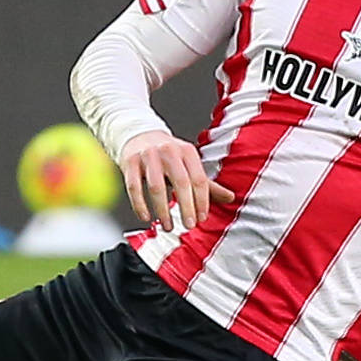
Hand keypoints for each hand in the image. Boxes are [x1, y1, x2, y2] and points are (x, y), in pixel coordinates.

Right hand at [117, 130, 233, 231]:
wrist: (139, 134)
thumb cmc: (168, 154)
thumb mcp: (188, 163)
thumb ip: (206, 183)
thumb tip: (231, 198)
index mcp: (187, 151)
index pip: (199, 179)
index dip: (202, 201)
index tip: (202, 218)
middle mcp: (169, 151)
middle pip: (180, 183)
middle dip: (186, 207)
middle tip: (189, 225)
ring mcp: (148, 155)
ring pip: (156, 187)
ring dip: (162, 210)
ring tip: (167, 226)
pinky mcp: (130, 161)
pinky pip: (134, 187)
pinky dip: (140, 205)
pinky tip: (146, 217)